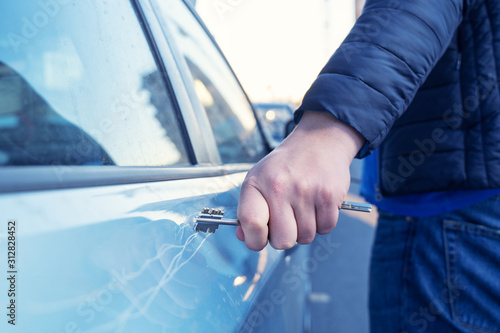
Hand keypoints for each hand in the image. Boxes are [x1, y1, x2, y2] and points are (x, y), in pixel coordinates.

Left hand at [237, 111, 364, 250]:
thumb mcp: (259, 179)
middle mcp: (279, 187)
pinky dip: (322, 222)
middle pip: (282, 241)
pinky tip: (317, 204)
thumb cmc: (285, 166)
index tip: (260, 237)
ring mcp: (305, 191)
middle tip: (287, 220)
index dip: (254, 240)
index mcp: (256, 183)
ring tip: (303, 207)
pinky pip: (325, 228)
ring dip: (305, 229)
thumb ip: (249, 210)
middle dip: (285, 237)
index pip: (251, 224)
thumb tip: (244, 237)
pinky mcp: (329, 195)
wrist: (319, 141)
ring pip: (306, 237)